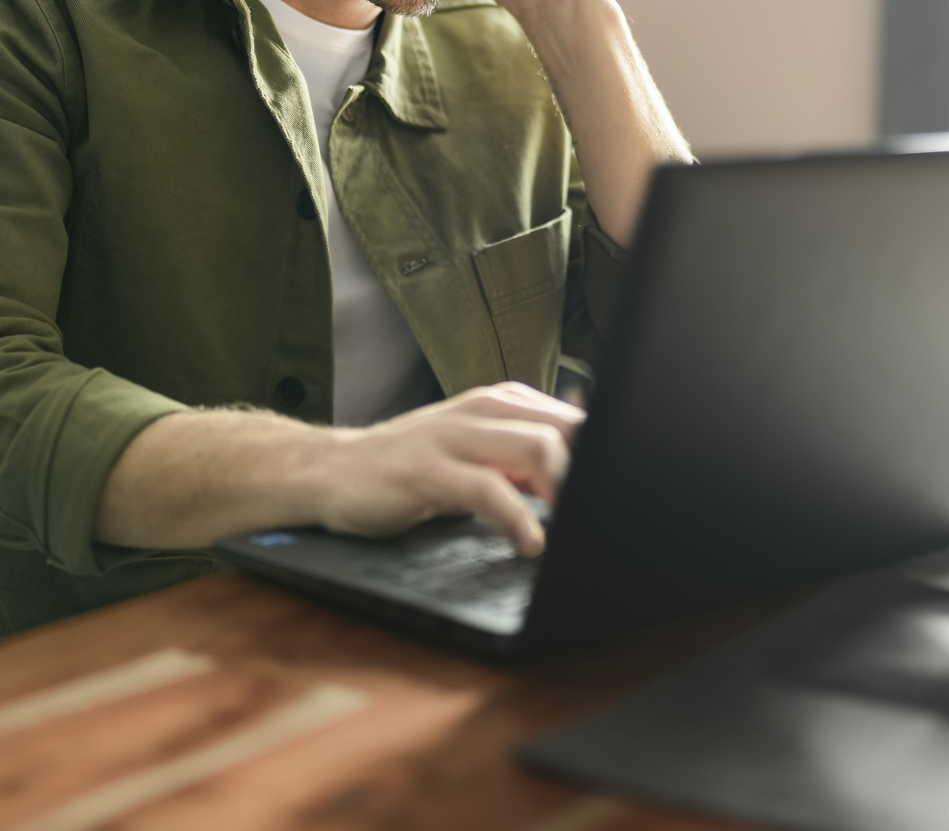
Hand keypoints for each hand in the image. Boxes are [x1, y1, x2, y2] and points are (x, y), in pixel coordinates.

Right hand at [311, 383, 583, 553]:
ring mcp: (452, 436)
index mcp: (500, 404)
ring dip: (564, 492)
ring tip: (574, 530)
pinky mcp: (426, 469)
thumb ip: (524, 463)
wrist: (329, 470)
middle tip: (601, 515)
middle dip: (591, 475)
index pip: (572, 419)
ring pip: (534, 449)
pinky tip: (529, 544)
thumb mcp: (475, 455)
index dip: (603, 454)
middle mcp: (481, 411)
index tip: (618, 493)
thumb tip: (582, 482)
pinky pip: (486, 488)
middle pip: (564, 431)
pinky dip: (517, 518)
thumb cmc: (409, 467)